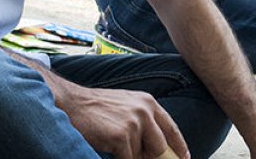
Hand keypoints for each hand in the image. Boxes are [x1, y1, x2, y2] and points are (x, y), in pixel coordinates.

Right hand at [58, 83, 188, 158]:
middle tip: (140, 157)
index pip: (172, 129)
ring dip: (130, 157)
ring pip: (142, 156)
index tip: (184, 158)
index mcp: (148, 102)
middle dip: (153, 158)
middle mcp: (145, 111)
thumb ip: (144, 122)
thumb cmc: (97, 108)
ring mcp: (134, 123)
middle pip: (161, 147)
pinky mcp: (121, 136)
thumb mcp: (127, 107)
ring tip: (114, 145)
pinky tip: (109, 148)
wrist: (71, 103)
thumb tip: (158, 148)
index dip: (179, 147)